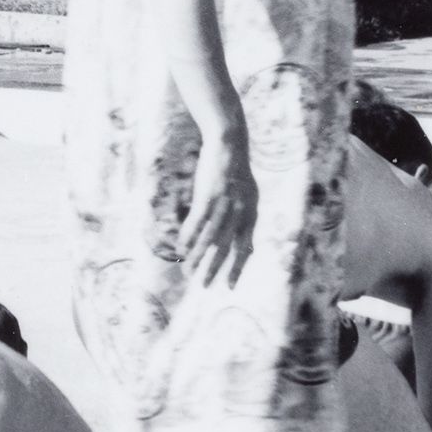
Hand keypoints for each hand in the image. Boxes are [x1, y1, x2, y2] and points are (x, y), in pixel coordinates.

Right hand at [178, 130, 256, 287]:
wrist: (229, 145)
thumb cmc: (237, 171)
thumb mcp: (248, 197)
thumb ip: (246, 220)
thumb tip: (248, 245)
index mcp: (251, 216)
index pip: (245, 249)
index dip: (237, 269)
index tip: (229, 287)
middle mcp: (239, 214)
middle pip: (225, 249)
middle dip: (213, 269)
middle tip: (203, 286)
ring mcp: (223, 206)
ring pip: (208, 240)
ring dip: (197, 257)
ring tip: (188, 272)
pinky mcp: (207, 197)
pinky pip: (196, 224)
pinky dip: (187, 238)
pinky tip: (180, 249)